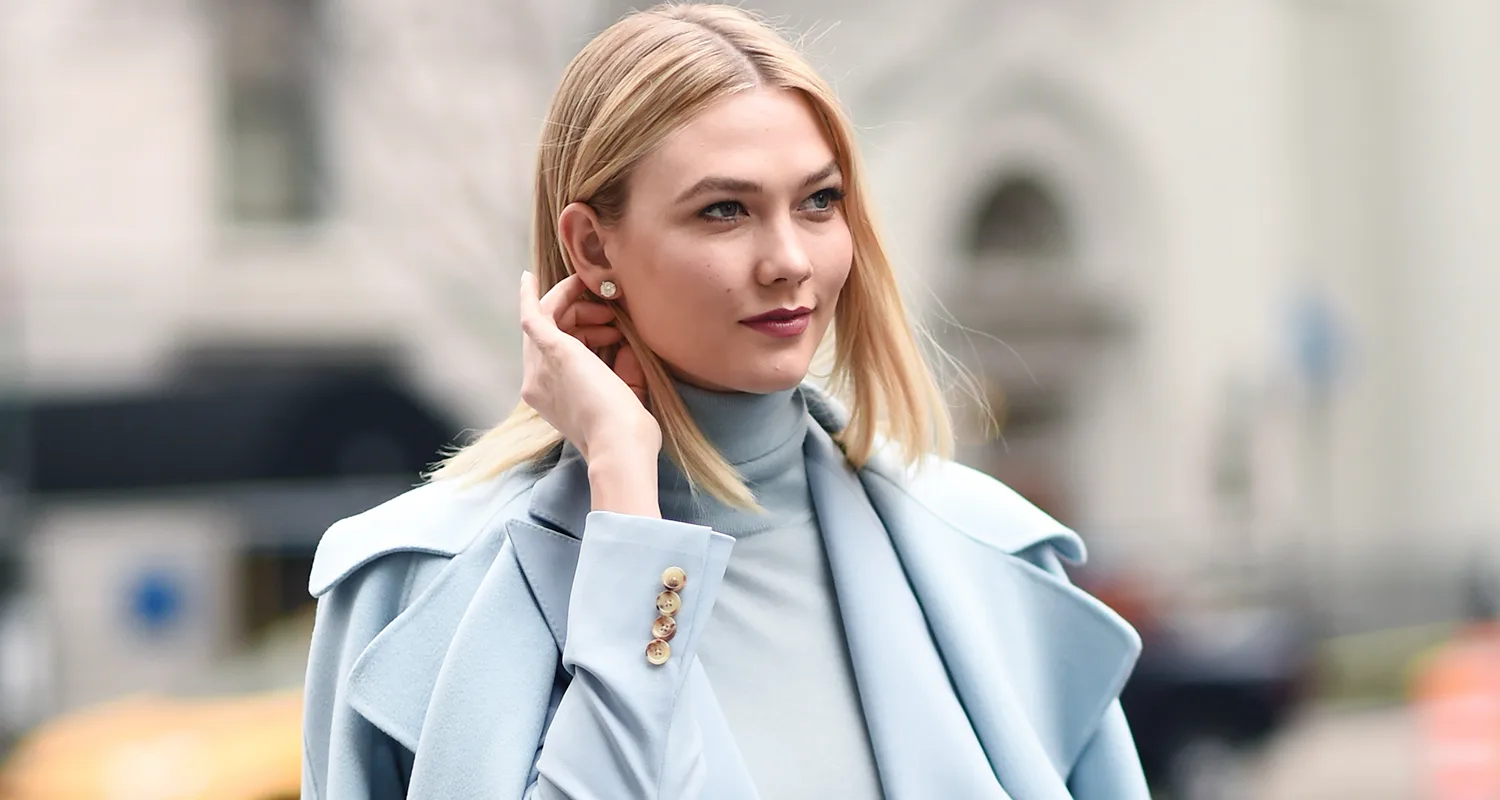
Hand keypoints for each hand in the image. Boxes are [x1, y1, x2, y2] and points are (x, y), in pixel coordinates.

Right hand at [518, 270, 658, 462]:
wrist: (621, 445)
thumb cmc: (627, 431)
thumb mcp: (625, 396)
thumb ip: (622, 368)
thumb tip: (623, 341)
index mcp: (551, 397)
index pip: (559, 351)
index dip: (584, 334)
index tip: (609, 327)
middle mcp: (536, 382)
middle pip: (551, 333)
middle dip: (580, 316)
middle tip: (610, 314)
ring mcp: (540, 367)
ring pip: (548, 320)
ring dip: (578, 306)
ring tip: (608, 310)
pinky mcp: (552, 351)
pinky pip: (532, 316)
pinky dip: (530, 295)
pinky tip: (529, 278)